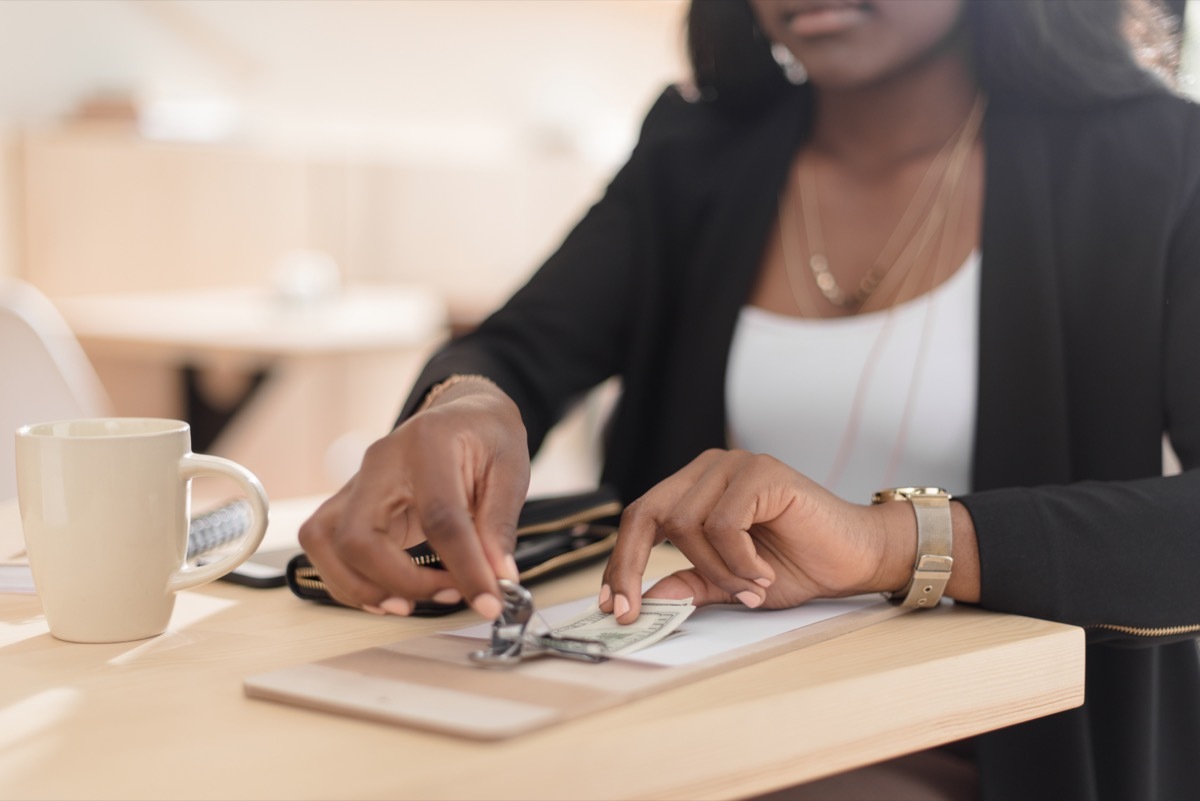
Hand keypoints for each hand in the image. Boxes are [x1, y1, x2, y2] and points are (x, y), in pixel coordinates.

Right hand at [298, 377, 530, 618]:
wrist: (461, 414)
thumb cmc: (485, 437)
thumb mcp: (511, 469)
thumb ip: (500, 524)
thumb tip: (498, 578)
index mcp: (427, 444)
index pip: (440, 517)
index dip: (465, 567)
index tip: (490, 600)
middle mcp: (380, 461)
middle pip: (358, 535)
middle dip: (399, 581)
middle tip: (449, 595)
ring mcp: (357, 481)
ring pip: (324, 542)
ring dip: (362, 587)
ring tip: (411, 604)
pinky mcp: (348, 503)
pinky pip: (324, 548)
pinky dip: (350, 582)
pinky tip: (390, 594)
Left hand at [599, 449, 916, 621]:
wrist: (853, 559)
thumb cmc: (795, 565)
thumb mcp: (728, 584)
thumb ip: (687, 584)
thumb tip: (642, 600)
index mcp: (694, 488)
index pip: (640, 519)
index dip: (620, 562)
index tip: (611, 606)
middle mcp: (708, 470)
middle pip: (648, 513)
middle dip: (635, 567)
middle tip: (637, 611)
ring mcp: (734, 465)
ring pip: (686, 524)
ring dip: (714, 571)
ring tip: (747, 588)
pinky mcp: (760, 472)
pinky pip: (723, 523)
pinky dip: (737, 560)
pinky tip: (761, 574)